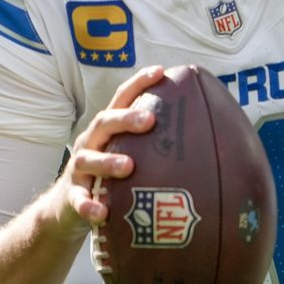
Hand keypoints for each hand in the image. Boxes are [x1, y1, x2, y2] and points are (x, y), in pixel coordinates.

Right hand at [51, 64, 164, 242]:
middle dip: (125, 119)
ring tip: (129, 166)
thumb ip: (159, 146)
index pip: (121, 99)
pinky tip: (102, 212)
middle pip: (103, 122)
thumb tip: (215, 141)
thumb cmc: (111, 176)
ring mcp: (78, 169)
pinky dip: (88, 205)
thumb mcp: (131, 155)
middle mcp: (91, 143)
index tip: (161, 71)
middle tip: (149, 120)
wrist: (68, 208)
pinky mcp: (72, 196)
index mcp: (108, 130)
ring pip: (88, 159)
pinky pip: (78, 199)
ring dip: (107, 162)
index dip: (138, 83)